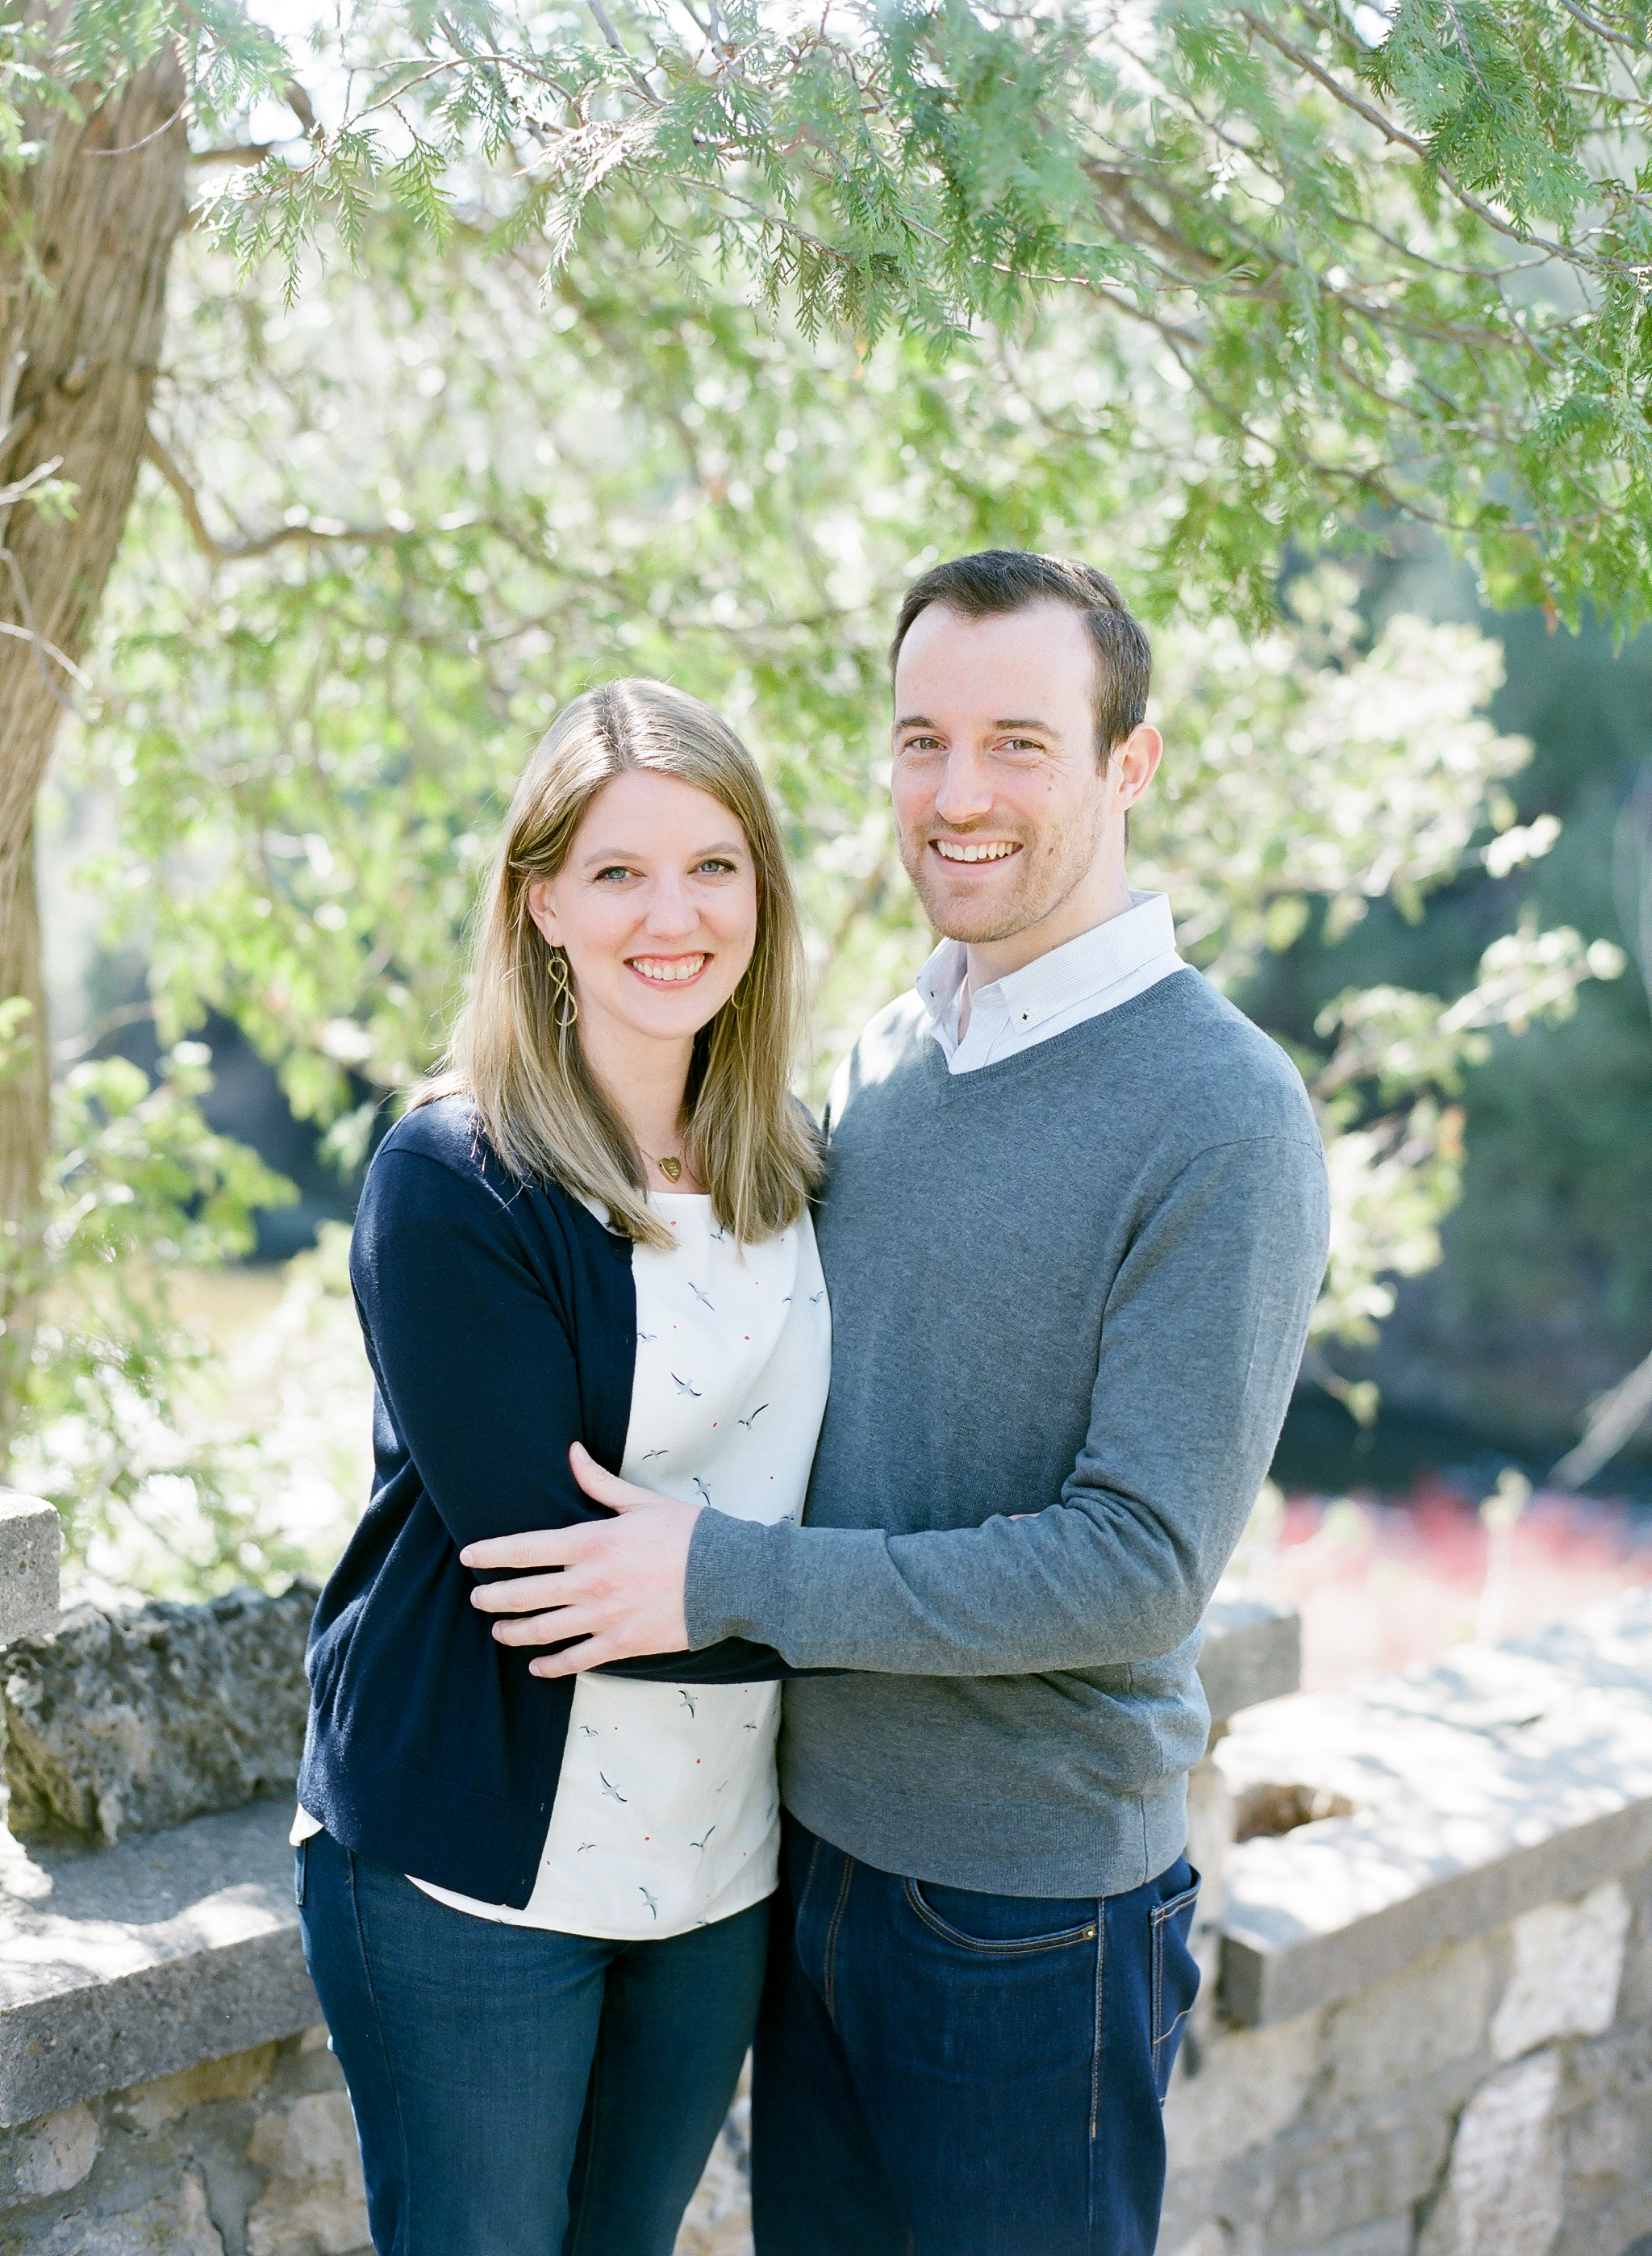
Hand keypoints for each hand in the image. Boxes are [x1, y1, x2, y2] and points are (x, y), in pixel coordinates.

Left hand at [461, 1443, 702, 1677]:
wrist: (730, 1577)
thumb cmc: (687, 1534)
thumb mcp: (641, 1501)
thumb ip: (598, 1481)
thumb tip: (571, 1451)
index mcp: (590, 1542)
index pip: (524, 1548)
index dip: (490, 1553)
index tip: (470, 1556)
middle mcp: (589, 1582)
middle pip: (522, 1594)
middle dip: (491, 1597)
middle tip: (477, 1597)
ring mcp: (603, 1616)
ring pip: (541, 1631)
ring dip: (512, 1632)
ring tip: (498, 1630)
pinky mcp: (621, 1643)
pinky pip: (575, 1659)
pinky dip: (551, 1664)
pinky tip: (538, 1664)